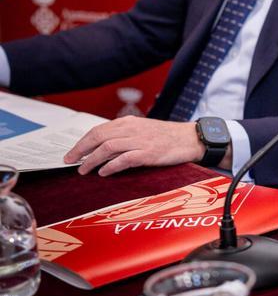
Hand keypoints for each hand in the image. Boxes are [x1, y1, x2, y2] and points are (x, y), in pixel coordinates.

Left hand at [64, 117, 203, 175]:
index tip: (72, 153)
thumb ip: (124, 136)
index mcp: (129, 122)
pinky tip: (103, 173)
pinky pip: (124, 159)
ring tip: (83, 170)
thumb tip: (101, 148)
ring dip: (92, 160)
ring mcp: (141, 141)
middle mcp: (132, 129)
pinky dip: (111, 166)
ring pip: (108, 147)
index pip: (98, 130)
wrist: (190, 139)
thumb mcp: (143, 130)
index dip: (82, 142)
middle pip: (99, 136)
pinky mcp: (149, 153)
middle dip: (81, 150)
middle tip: (70, 161)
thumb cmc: (167, 136)